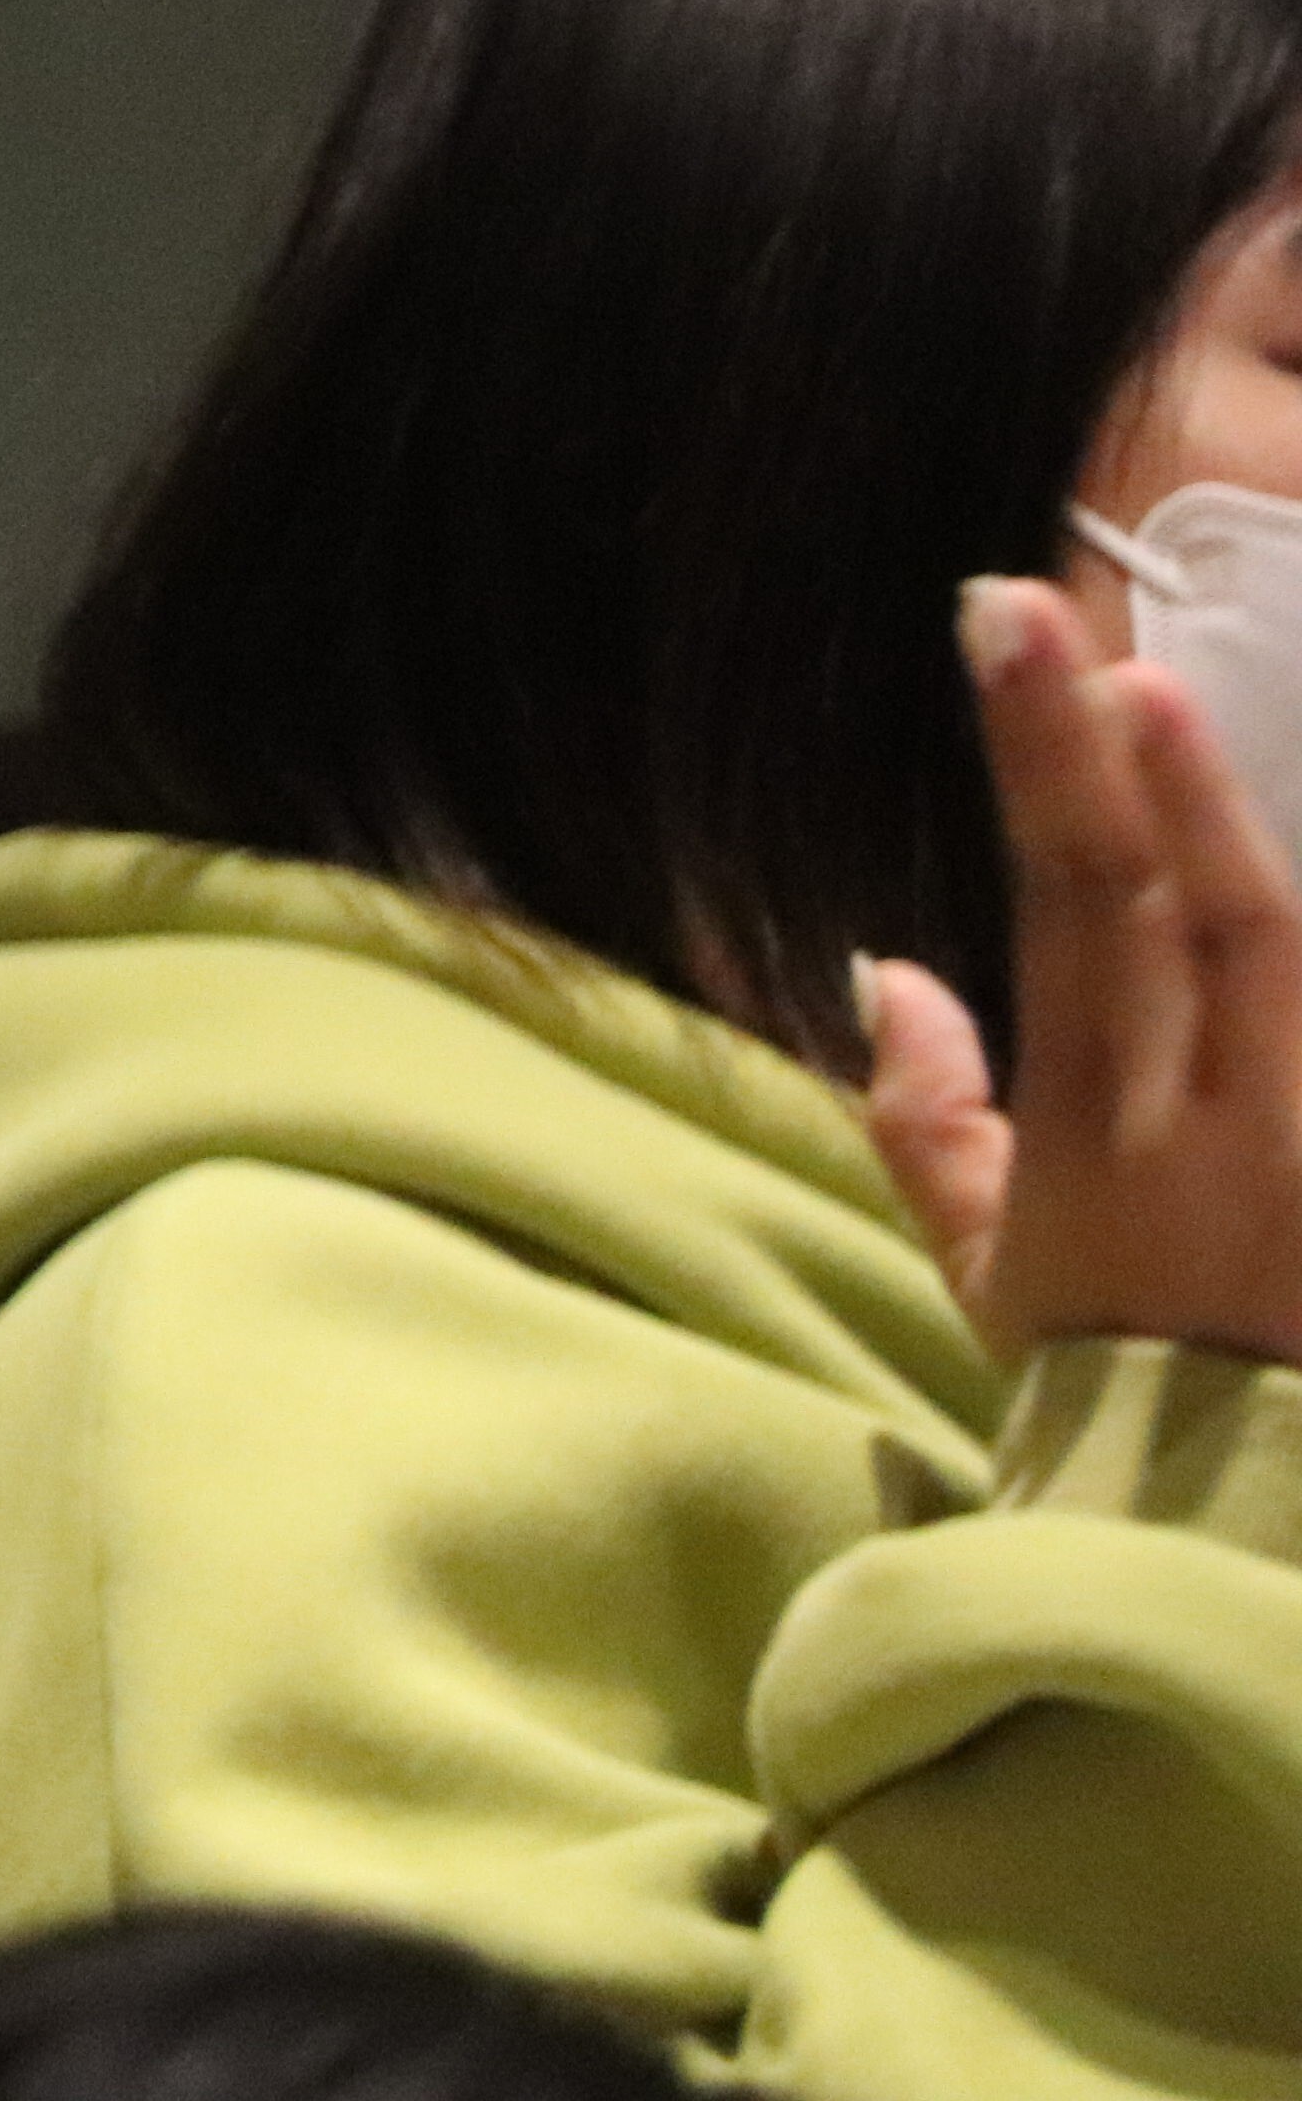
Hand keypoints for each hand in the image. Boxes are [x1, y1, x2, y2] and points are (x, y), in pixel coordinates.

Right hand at [883, 583, 1301, 1367]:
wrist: (1253, 1527)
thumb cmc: (1113, 1393)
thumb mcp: (987, 1278)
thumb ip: (931, 1121)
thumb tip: (890, 970)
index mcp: (1106, 1141)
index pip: (1074, 914)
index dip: (1045, 761)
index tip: (1007, 625)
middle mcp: (1230, 1125)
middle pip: (1204, 909)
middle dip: (1145, 765)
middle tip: (1091, 638)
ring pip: (1295, 948)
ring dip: (1233, 822)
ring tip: (1167, 709)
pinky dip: (1301, 940)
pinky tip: (1255, 855)